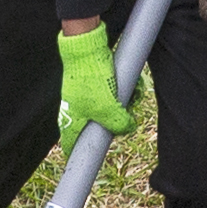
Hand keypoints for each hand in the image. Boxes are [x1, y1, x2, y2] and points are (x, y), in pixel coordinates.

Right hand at [52, 23, 132, 149]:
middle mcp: (76, 110)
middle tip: (128, 118)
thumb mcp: (108, 109)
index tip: (89, 158)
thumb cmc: (91, 82)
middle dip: (117, 123)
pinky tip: (134, 85)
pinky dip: (123, 91)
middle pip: (98, 126)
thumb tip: (128, 128)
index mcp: (72, 121)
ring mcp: (85, 96)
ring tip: (135, 95)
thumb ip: (118, 124)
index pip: (71, 144)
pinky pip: (112, 93)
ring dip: (125, 104)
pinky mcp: (94, 83)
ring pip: (108, 108)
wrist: (86, 50)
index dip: (80, 153)